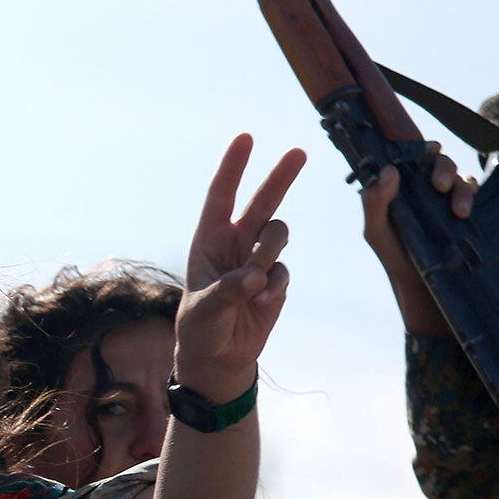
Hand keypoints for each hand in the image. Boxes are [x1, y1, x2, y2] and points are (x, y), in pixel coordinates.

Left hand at [173, 134, 306, 401]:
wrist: (218, 359)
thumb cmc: (200, 329)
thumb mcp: (204, 310)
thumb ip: (228, 291)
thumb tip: (256, 275)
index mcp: (208, 241)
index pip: (221, 197)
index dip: (233, 168)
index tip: (245, 138)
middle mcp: (235, 244)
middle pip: (263, 202)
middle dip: (280, 177)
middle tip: (299, 152)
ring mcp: (258, 260)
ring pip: (277, 235)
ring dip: (269, 253)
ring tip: (253, 282)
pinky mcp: (275, 281)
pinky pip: (284, 271)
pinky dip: (275, 286)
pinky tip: (260, 303)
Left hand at [362, 145, 474, 335]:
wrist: (421, 285)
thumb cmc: (395, 256)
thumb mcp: (378, 233)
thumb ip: (376, 204)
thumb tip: (387, 172)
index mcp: (397, 189)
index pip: (406, 158)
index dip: (415, 147)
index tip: (427, 148)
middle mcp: (419, 188)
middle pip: (436, 161)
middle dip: (441, 167)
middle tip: (438, 186)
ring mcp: (441, 197)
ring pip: (456, 174)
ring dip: (459, 185)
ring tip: (458, 210)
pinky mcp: (460, 208)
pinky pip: (471, 189)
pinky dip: (469, 194)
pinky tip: (463, 213)